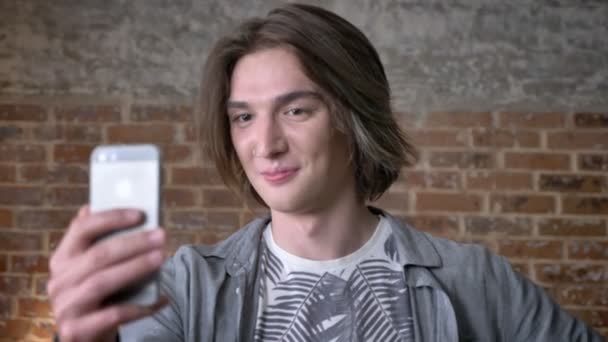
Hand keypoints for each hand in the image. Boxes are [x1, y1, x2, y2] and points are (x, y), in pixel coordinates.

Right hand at [48, 205, 167, 341]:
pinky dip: (139, 306)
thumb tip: (111, 211)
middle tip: (161, 236)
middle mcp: (59, 281)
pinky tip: (159, 298)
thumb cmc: (97, 296)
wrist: (84, 336)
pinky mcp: (76, 330)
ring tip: (161, 258)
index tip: (140, 214)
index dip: (111, 218)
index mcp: (63, 258)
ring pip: (102, 282)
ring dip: (135, 267)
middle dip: (133, 243)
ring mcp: (65, 306)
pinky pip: (113, 314)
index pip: (81, 229)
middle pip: (98, 255)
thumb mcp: (95, 269)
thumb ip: (103, 244)